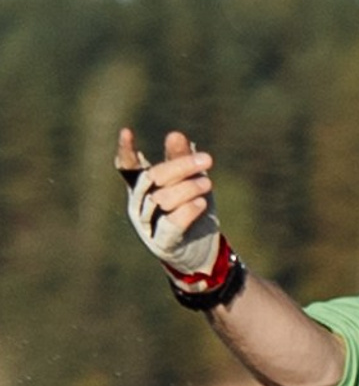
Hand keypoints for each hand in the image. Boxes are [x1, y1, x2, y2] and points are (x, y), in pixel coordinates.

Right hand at [116, 126, 241, 305]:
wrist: (200, 253)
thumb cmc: (192, 211)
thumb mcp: (190, 182)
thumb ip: (180, 160)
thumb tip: (176, 134)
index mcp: (141, 188)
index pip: (126, 168)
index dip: (125, 151)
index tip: (127, 132)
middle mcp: (139, 205)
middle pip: (152, 178)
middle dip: (180, 166)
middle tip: (207, 160)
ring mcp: (148, 224)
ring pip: (162, 199)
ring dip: (188, 188)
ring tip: (207, 182)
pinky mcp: (163, 243)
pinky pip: (172, 224)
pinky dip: (187, 211)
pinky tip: (201, 203)